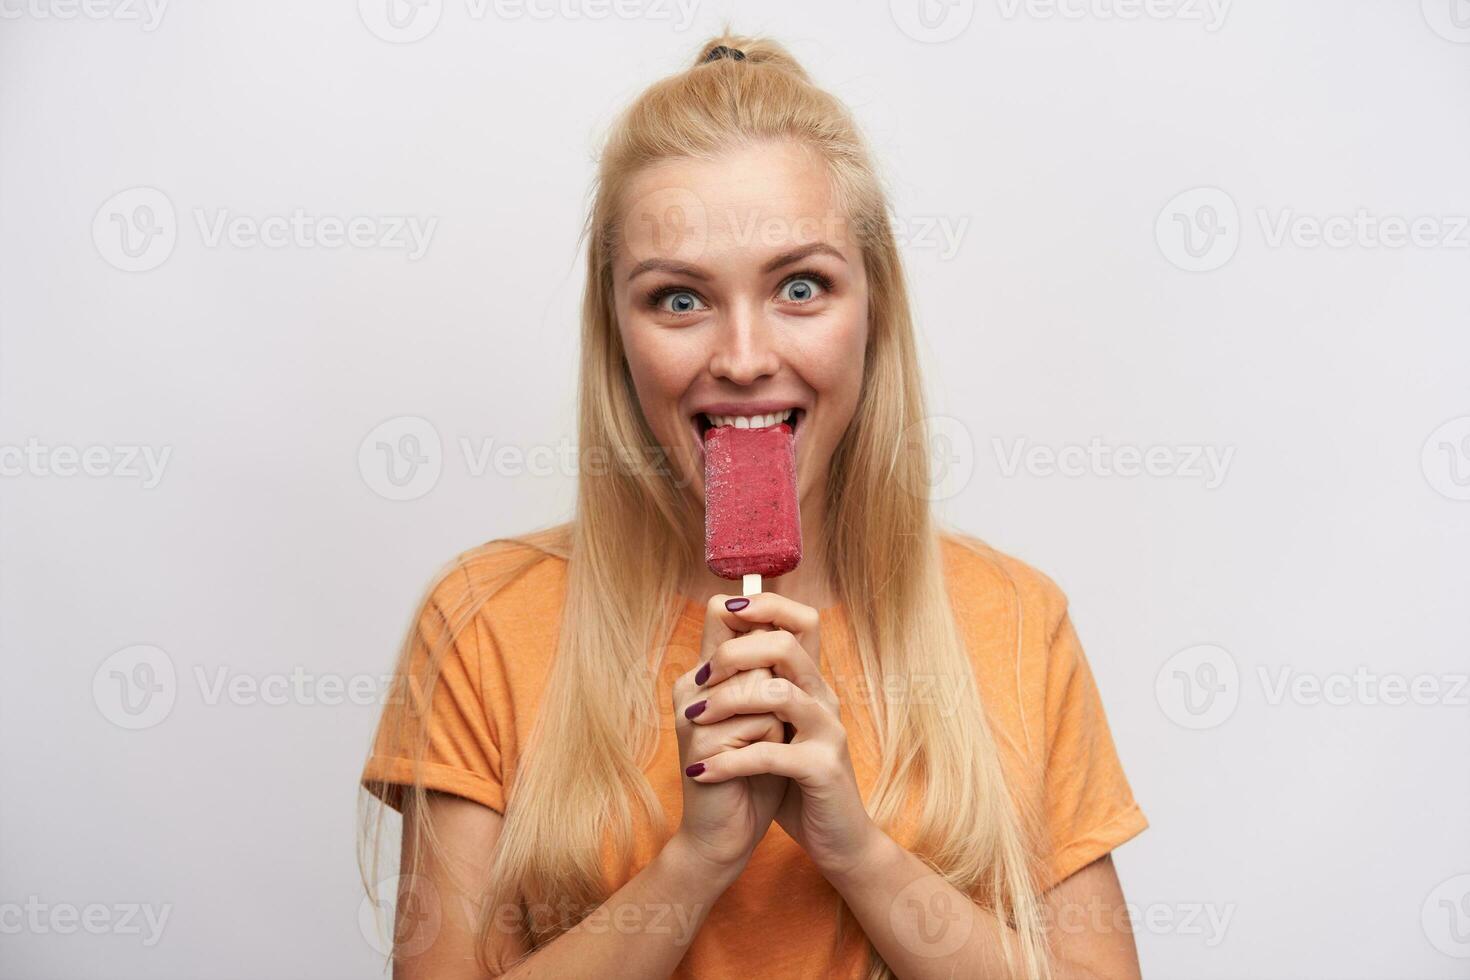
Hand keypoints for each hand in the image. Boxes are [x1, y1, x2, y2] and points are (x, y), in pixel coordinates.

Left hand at [682, 593, 879, 879]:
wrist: (835, 838)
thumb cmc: (794, 782)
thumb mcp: (772, 730)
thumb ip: (752, 692)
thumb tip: (710, 654)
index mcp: (811, 683)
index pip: (800, 621)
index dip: (765, 605)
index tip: (725, 610)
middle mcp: (824, 698)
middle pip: (785, 645)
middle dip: (735, 652)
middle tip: (701, 676)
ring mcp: (827, 732)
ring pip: (778, 694)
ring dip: (727, 702)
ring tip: (694, 720)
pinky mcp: (822, 769)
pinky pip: (771, 754)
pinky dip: (729, 762)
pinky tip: (702, 772)